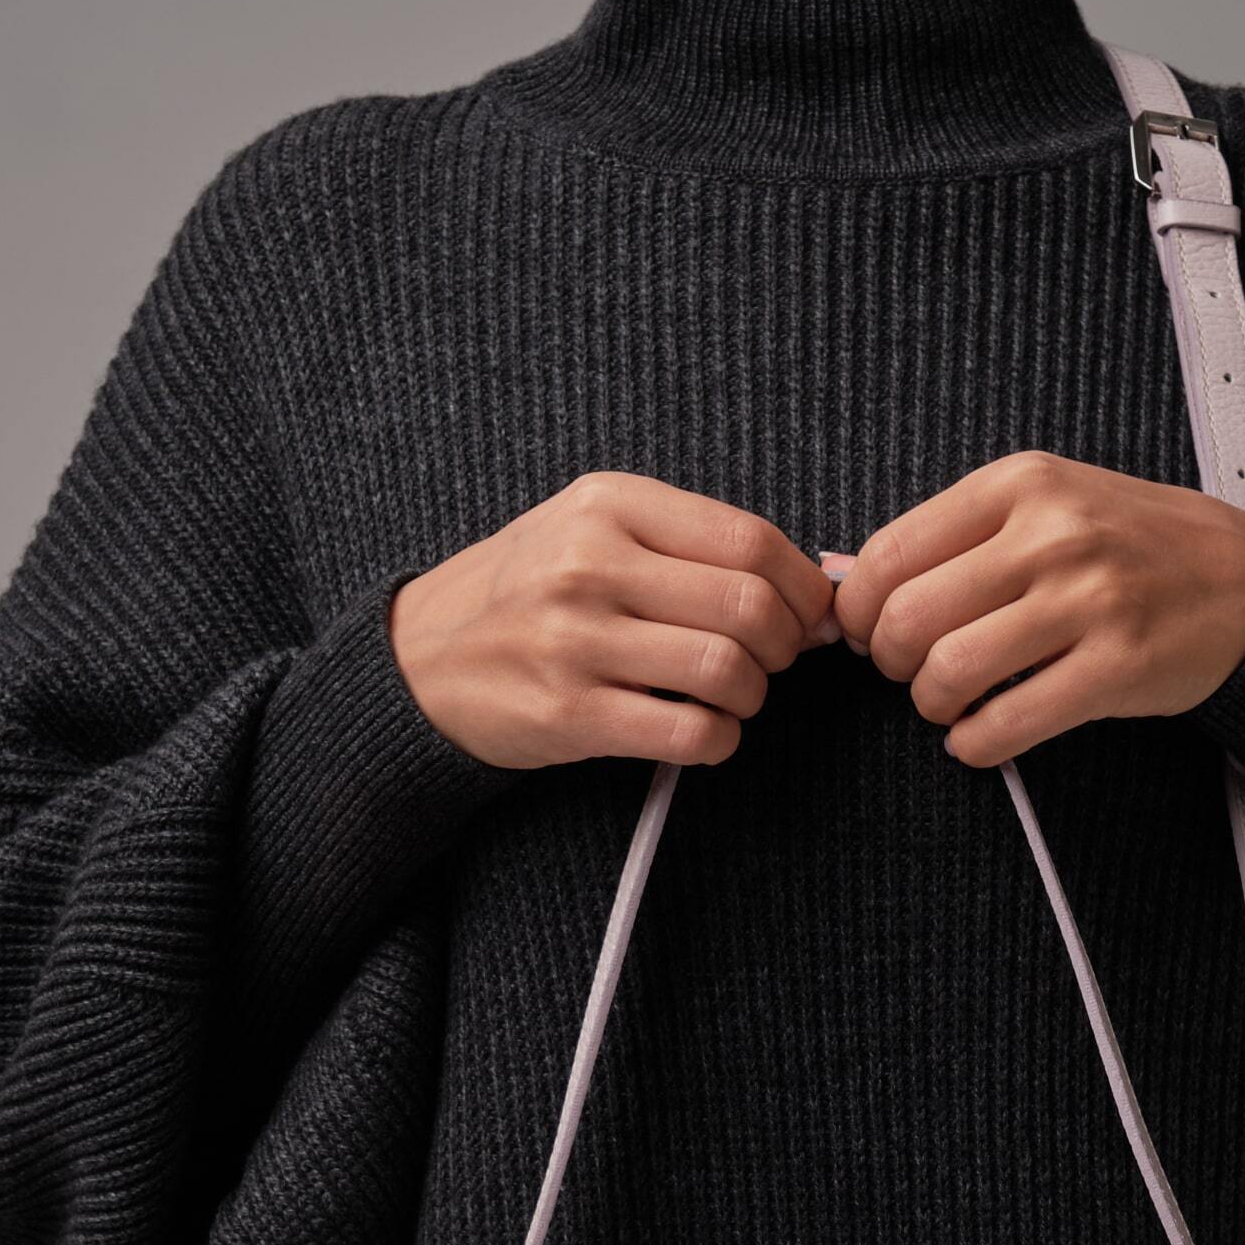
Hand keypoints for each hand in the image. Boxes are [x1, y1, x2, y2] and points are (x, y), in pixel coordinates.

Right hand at [388, 473, 837, 769]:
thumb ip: (696, 546)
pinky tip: (704, 731)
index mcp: (609, 505)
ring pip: (727, 670)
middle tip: (770, 660)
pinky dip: (719, 740)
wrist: (421, 658)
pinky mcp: (570, 713)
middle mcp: (591, 564)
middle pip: (750, 608)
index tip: (808, 616)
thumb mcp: (597, 531)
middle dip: (786, 646)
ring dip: (752, 696)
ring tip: (731, 695)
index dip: (802, 588)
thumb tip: (823, 584)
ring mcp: (576, 639)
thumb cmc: (531, 592)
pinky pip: (689, 732)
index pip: (751, 540)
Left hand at [830, 452, 1244, 766]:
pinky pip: (1006, 724)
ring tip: (952, 702)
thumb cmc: (1137, 544)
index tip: (874, 632)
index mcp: (1022, 484)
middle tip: (914, 672)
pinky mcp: (1116, 667)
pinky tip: (983, 735)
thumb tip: (852, 581)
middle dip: (894, 663)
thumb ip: (958, 535)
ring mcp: (1088, 601)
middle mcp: (1053, 535)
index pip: (891, 554)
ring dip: (933, 705)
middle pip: (909, 618)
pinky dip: (975, 744)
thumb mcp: (1049, 503)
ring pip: (949, 672)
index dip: (863, 611)